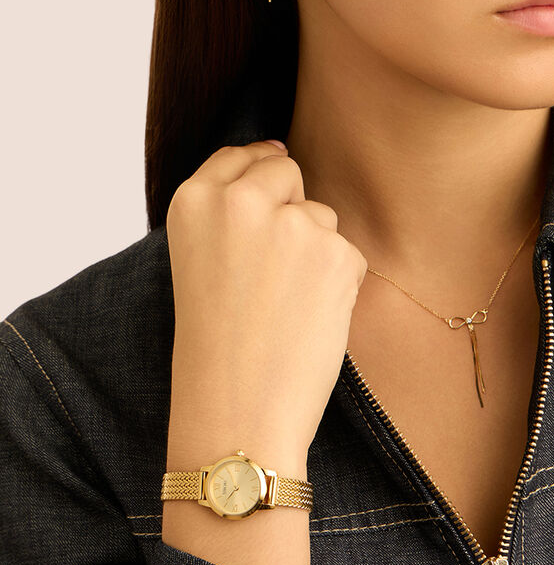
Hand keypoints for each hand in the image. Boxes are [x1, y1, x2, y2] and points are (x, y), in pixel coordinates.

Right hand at [164, 140, 367, 464]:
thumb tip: (282, 162)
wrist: (238, 408)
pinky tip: (312, 318)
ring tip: (286, 305)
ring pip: (322, 217)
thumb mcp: (199, 261)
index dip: (260, 167)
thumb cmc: (216, 346)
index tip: (272, 176)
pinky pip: (349, 254)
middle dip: (292, 208)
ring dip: (316, 251)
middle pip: (287, 174)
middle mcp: (241, 201)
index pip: (239, 157)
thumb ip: (230, 214)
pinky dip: (339, 282)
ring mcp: (290, 224)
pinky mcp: (334, 252)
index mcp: (194, 201)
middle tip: (274, 269)